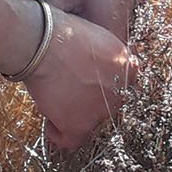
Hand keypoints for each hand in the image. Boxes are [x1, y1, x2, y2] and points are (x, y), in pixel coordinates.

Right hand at [22, 2, 132, 148]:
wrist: (43, 42)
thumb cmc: (60, 32)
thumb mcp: (94, 36)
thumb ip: (103, 54)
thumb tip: (94, 71)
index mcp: (128, 67)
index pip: (116, 86)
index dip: (96, 86)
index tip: (81, 82)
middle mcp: (120, 91)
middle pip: (100, 105)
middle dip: (82, 100)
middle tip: (63, 90)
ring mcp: (101, 110)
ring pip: (85, 121)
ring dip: (68, 114)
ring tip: (51, 100)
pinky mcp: (80, 125)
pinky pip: (70, 140)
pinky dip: (58, 134)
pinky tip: (49, 123)